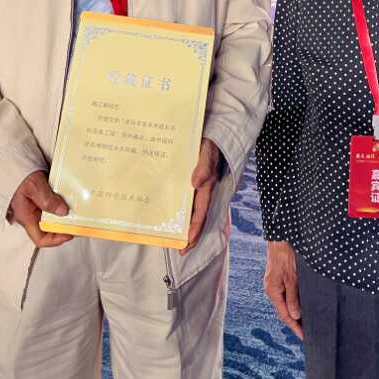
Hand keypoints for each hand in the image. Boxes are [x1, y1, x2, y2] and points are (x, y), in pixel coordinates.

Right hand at [12, 170, 72, 247]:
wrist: (14, 162)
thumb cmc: (20, 175)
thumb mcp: (34, 186)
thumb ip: (47, 199)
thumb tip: (63, 211)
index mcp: (27, 217)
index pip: (40, 239)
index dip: (56, 240)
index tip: (69, 233)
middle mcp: (33, 215)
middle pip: (50, 229)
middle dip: (64, 226)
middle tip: (79, 221)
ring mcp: (38, 207)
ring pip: (54, 217)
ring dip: (65, 215)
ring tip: (78, 210)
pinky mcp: (43, 198)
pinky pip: (54, 206)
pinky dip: (64, 204)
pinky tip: (73, 198)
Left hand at [180, 138, 219, 255]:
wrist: (211, 128)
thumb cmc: (209, 140)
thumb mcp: (207, 150)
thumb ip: (204, 165)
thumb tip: (196, 183)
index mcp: (207, 185)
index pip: (200, 213)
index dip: (195, 231)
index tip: (186, 246)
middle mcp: (202, 188)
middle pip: (195, 215)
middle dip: (189, 233)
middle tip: (179, 249)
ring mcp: (196, 184)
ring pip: (190, 207)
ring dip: (182, 222)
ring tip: (171, 235)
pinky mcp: (189, 177)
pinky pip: (184, 196)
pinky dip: (177, 205)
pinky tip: (166, 210)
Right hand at [264, 241, 302, 338]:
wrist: (281, 236)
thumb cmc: (286, 255)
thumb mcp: (292, 277)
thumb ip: (293, 297)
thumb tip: (295, 316)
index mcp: (272, 291)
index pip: (284, 314)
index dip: (295, 327)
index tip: (305, 337)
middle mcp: (272, 288)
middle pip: (284, 310)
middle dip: (296, 321)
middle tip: (309, 332)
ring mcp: (276, 283)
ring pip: (286, 302)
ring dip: (296, 311)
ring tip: (308, 321)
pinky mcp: (280, 277)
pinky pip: (287, 294)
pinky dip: (295, 301)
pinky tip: (303, 304)